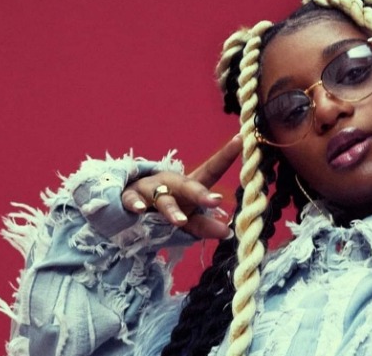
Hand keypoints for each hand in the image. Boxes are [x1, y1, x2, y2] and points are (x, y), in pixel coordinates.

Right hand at [120, 135, 242, 238]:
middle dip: (201, 194)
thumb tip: (228, 232)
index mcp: (189, 184)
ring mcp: (149, 188)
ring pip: (161, 197)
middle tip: (216, 201)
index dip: (226, 155)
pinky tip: (139, 209)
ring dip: (171, 209)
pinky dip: (135, 204)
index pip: (211, 169)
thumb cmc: (168, 208)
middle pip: (187, 185)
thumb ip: (205, 226)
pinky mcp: (129, 196)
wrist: (132, 206)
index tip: (242, 140)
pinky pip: (131, 200)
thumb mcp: (187, 218)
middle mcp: (171, 182)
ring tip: (180, 221)